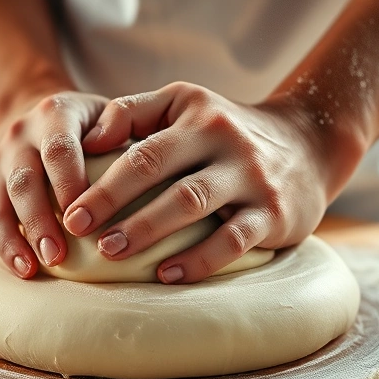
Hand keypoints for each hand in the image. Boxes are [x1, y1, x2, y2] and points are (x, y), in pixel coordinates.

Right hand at [0, 91, 108, 277]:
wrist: (41, 113)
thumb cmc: (92, 123)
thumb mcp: (109, 113)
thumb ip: (122, 130)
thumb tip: (131, 167)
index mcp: (55, 114)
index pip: (59, 149)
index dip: (69, 184)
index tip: (83, 218)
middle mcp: (22, 134)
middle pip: (25, 179)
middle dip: (40, 220)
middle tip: (57, 256)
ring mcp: (2, 158)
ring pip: (4, 200)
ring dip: (21, 237)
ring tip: (35, 268)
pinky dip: (7, 245)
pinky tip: (24, 269)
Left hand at [63, 82, 334, 283]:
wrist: (311, 143)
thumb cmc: (226, 130)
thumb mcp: (186, 104)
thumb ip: (134, 112)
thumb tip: (87, 139)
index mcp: (195, 113)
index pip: (139, 145)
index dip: (101, 180)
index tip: (68, 210)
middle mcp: (223, 140)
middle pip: (158, 169)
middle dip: (113, 202)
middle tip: (77, 231)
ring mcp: (251, 177)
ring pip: (192, 203)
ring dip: (148, 229)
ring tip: (111, 252)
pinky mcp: (274, 213)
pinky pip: (232, 240)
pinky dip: (198, 259)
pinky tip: (167, 275)